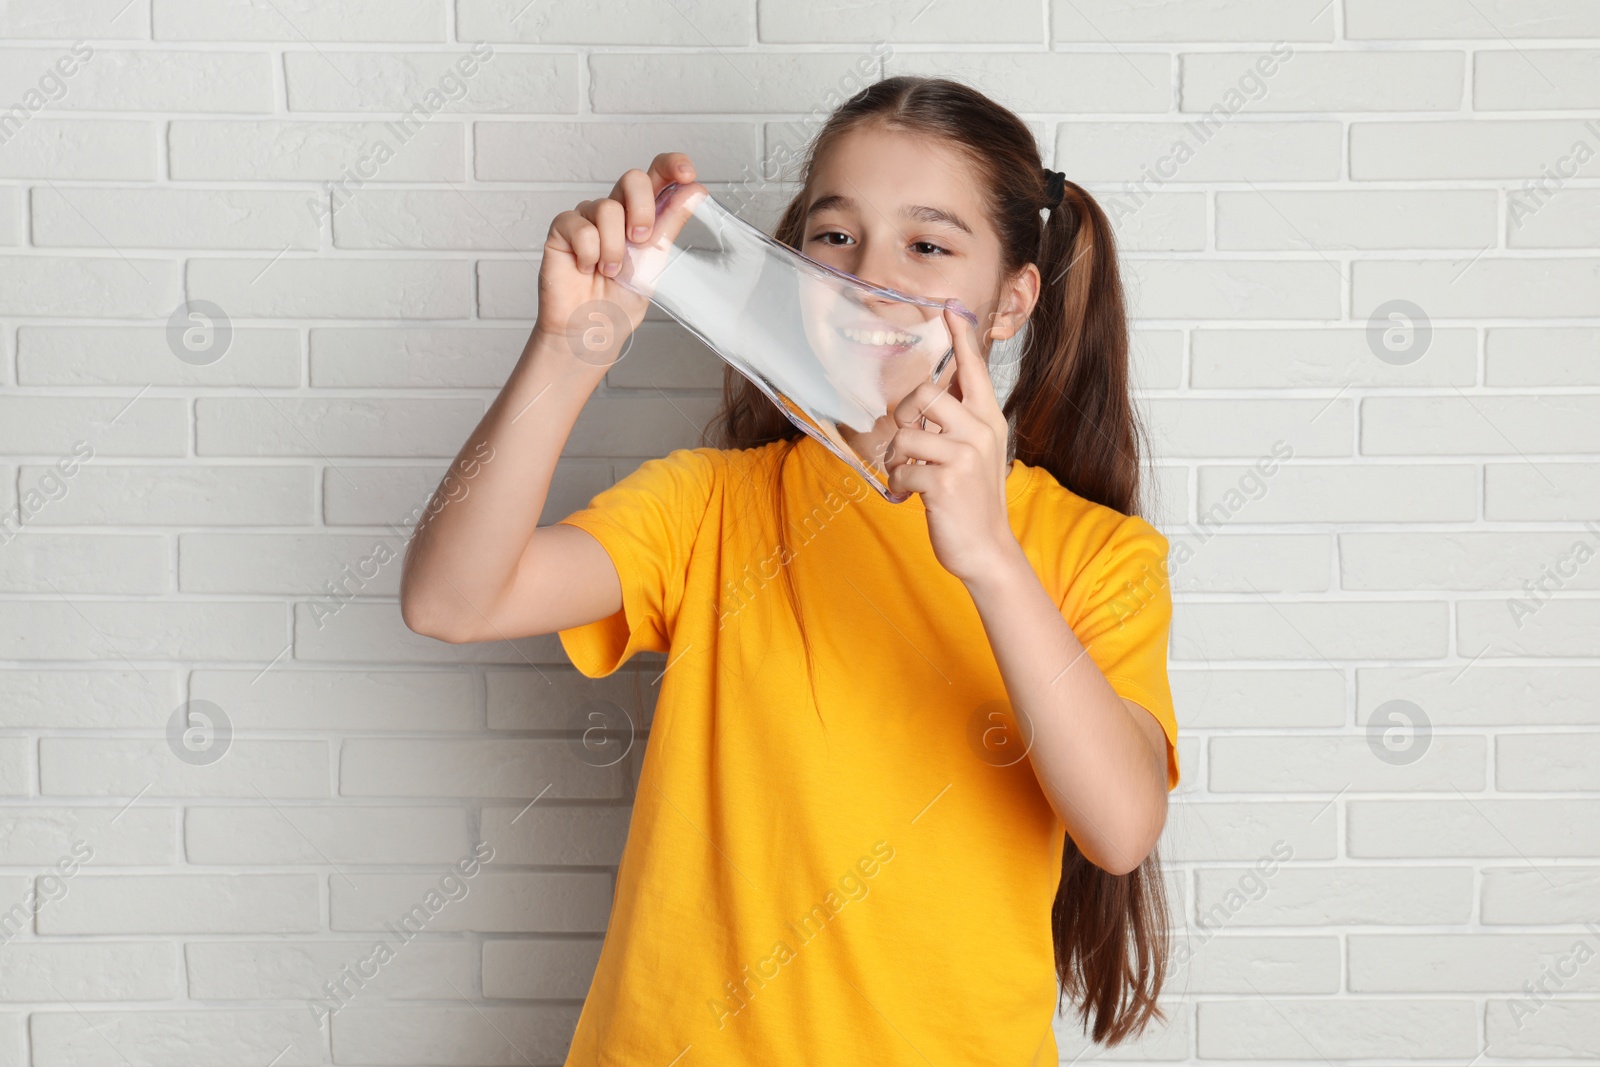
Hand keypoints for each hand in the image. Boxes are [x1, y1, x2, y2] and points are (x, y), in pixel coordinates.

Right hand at [532, 152, 704, 366]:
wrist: (593, 329)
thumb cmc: (621, 300)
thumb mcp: (655, 261)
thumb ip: (671, 224)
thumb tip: (696, 191)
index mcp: (642, 214)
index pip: (657, 175)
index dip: (672, 166)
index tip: (687, 173)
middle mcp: (615, 210)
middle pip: (632, 178)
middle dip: (642, 209)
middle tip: (640, 241)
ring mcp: (587, 217)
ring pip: (606, 207)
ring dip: (614, 248)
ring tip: (609, 271)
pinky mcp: (562, 229)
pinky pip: (580, 226)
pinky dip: (589, 253)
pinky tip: (585, 268)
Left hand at [885, 302, 1018, 583]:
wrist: (986, 549)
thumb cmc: (973, 499)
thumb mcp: (975, 452)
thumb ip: (958, 421)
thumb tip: (927, 396)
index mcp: (988, 420)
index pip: (974, 370)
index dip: (961, 338)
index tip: (950, 309)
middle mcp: (980, 431)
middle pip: (925, 394)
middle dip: (904, 414)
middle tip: (905, 436)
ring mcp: (964, 457)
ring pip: (906, 434)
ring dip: (895, 457)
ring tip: (906, 473)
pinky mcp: (945, 483)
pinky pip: (901, 470)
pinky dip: (897, 485)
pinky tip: (910, 496)